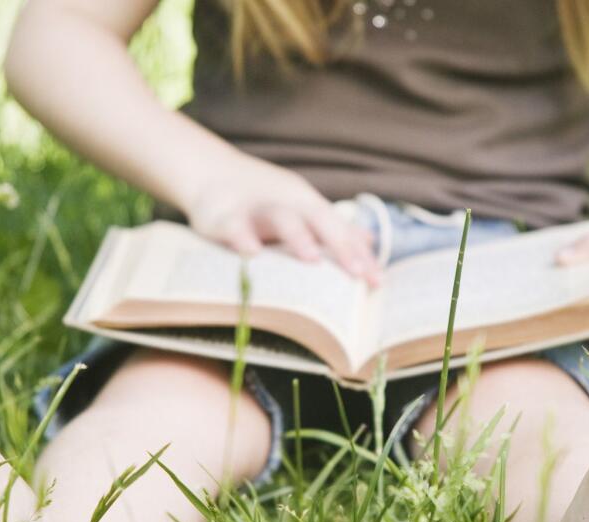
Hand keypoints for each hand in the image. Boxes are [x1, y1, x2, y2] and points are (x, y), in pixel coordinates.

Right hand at [183, 155, 381, 285]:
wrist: (210, 172)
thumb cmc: (262, 200)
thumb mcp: (300, 210)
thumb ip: (333, 228)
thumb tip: (370, 241)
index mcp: (307, 205)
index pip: (340, 230)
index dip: (359, 255)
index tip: (378, 282)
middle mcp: (287, 203)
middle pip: (319, 219)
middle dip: (340, 245)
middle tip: (357, 273)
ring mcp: (256, 207)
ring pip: (280, 217)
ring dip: (297, 236)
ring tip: (312, 260)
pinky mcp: (223, 215)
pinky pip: (234, 226)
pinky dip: (242, 237)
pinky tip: (251, 254)